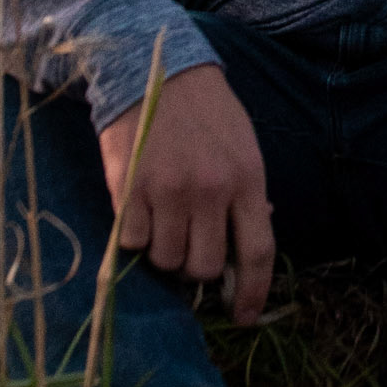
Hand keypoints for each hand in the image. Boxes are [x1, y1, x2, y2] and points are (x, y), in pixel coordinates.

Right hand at [99, 63, 274, 325]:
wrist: (154, 68)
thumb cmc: (206, 110)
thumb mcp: (243, 145)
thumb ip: (248, 192)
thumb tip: (251, 240)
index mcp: (247, 178)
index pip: (258, 252)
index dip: (252, 293)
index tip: (244, 317)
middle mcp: (209, 190)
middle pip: (205, 267)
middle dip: (197, 267)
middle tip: (190, 244)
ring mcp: (167, 192)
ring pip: (166, 260)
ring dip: (165, 251)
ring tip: (163, 220)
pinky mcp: (128, 190)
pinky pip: (132, 242)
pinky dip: (135, 235)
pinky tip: (140, 207)